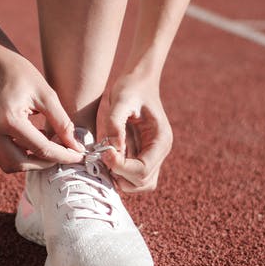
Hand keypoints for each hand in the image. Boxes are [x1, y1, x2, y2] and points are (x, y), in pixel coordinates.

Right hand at [0, 47, 83, 172]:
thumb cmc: (20, 73)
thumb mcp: (47, 95)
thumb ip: (62, 123)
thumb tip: (76, 147)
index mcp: (9, 119)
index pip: (41, 149)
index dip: (64, 155)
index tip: (79, 156)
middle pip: (22, 164)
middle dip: (45, 163)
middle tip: (63, 154)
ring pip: (9, 165)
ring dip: (30, 162)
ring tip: (48, 147)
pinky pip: (1, 155)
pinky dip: (19, 154)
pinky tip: (33, 140)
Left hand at [96, 73, 171, 192]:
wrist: (137, 81)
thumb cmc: (130, 88)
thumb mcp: (121, 99)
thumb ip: (115, 123)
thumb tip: (112, 148)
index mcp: (160, 140)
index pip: (144, 169)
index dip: (122, 167)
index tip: (105, 153)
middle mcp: (159, 152)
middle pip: (142, 182)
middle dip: (120, 175)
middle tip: (104, 156)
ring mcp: (152, 156)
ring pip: (138, 184)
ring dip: (119, 178)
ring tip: (105, 157)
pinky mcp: (141, 156)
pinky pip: (132, 176)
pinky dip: (118, 173)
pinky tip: (107, 157)